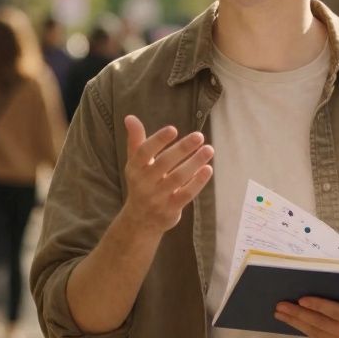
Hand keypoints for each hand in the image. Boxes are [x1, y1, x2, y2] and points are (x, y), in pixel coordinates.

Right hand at [117, 114, 213, 238]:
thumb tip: (130, 117)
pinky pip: (186, 194)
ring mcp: (157, 198)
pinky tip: (208, 169)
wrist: (140, 221)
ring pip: (178, 178)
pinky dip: (198, 182)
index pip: (144, 152)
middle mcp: (143, 183)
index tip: (173, 129)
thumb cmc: (141, 183)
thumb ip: (136, 140)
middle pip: (164, 163)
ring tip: (209, 149)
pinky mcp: (170, 209)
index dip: (158, 140)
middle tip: (199, 136)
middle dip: (183, 148)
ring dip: (195, 162)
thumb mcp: (135, 163)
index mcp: (134, 168)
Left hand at [274, 275, 338, 337]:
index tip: (302, 300)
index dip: (318, 306)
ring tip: (280, 314)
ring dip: (297, 323)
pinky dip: (305, 330)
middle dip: (299, 315)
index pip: (336, 313)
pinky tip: (293, 322)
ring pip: (316, 333)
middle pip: (320, 324)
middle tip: (281, 306)